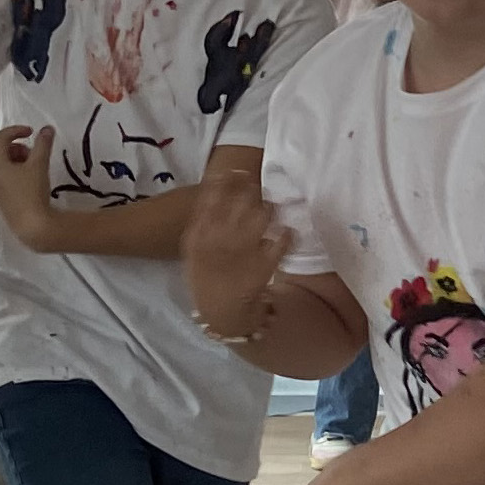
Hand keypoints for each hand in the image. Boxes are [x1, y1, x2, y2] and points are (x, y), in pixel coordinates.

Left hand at [0, 125, 59, 250]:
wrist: (31, 226)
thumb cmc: (32, 192)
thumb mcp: (39, 165)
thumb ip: (43, 144)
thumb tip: (47, 129)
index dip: (15, 130)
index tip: (32, 132)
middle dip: (17, 146)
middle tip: (34, 152)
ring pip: (2, 165)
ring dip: (17, 160)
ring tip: (35, 167)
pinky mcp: (1, 199)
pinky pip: (5, 177)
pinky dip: (16, 172)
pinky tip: (31, 181)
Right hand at [183, 166, 287, 333]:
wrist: (222, 313)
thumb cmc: (208, 276)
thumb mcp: (195, 249)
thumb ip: (203, 221)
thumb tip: (217, 186)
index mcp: (199, 236)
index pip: (212, 198)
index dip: (227, 182)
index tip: (236, 172)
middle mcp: (219, 241)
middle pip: (240, 203)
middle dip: (251, 191)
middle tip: (256, 188)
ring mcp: (242, 253)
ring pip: (261, 217)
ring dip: (269, 209)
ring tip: (272, 208)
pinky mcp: (264, 267)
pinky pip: (281, 242)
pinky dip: (287, 235)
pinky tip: (289, 232)